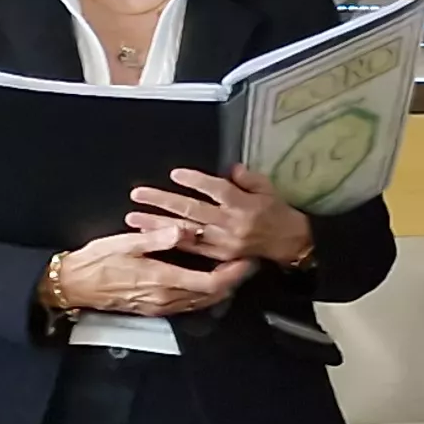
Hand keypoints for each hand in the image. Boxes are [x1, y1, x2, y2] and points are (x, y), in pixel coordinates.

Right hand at [54, 224, 253, 317]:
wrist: (72, 285)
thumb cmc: (95, 262)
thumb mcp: (124, 243)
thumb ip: (157, 238)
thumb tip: (183, 230)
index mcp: (162, 279)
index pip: (211, 283)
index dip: (234, 274)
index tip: (247, 260)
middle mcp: (166, 298)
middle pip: (213, 295)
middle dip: (234, 280)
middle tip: (246, 262)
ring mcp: (161, 306)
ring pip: (203, 302)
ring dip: (220, 288)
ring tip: (231, 269)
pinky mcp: (154, 309)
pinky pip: (188, 305)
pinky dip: (204, 294)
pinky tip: (206, 281)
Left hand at [133, 165, 311, 268]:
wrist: (290, 243)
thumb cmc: (276, 211)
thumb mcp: (267, 189)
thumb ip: (247, 178)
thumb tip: (230, 168)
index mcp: (244, 204)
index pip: (217, 189)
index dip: (196, 181)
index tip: (175, 174)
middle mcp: (231, 223)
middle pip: (193, 209)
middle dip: (163, 201)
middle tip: (138, 194)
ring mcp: (223, 241)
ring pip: (186, 230)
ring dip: (158, 223)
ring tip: (134, 217)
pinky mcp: (220, 255)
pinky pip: (192, 248)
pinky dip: (171, 240)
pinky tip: (152, 235)